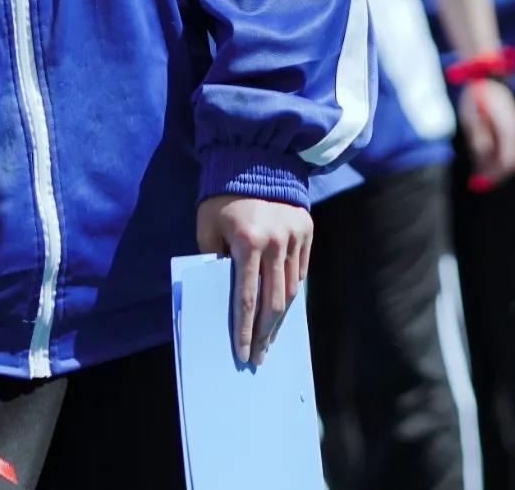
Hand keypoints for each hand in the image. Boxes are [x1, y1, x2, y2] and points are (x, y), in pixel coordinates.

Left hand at [196, 195, 312, 366]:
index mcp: (247, 242)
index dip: (244, 331)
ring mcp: (295, 236)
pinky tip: (282, 309)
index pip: (246, 298)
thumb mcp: (207, 227)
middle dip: (265, 334)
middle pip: (273, 302)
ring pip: (291, 290)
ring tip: (271, 339)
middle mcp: (275, 242)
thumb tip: (221, 294)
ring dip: (280, 318)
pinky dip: (291, 292)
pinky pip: (301, 271)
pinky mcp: (307, 231)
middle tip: (259, 357)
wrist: (255, 158)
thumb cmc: (222, 196)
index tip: (242, 353)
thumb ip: (213, 261)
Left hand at [455, 80, 514, 190]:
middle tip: (475, 180)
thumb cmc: (476, 96)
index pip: (509, 163)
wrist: (484, 78)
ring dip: (491, 166)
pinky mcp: (510, 130)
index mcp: (510, 130)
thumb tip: (484, 155)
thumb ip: (479, 137)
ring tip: (474, 164)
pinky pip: (505, 150)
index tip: (479, 181)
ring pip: (507, 158)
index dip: (495, 176)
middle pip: (510, 164)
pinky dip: (493, 158)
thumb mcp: (472, 117)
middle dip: (493, 174)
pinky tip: (478, 155)